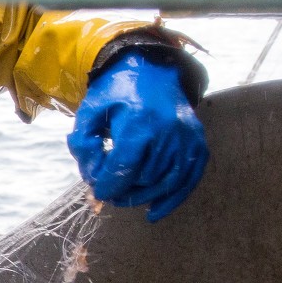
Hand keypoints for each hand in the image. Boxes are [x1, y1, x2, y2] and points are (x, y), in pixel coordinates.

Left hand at [68, 50, 207, 221]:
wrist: (152, 70)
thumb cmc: (116, 93)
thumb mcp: (90, 111)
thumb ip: (83, 144)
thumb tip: (93, 176)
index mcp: (139, 121)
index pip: (124, 168)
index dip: (108, 186)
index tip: (98, 192)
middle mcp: (168, 131)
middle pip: (144, 179)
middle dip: (123, 189)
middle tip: (109, 188)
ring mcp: (187, 138)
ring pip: (165, 183)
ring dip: (143, 196)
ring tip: (125, 196)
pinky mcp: (198, 143)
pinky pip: (189, 180)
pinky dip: (172, 199)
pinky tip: (153, 212)